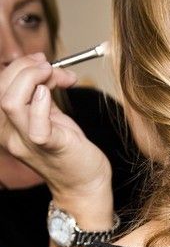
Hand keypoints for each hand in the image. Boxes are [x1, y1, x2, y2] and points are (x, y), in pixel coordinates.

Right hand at [0, 53, 111, 203]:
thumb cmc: (69, 149)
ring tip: (58, 76)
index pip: (0, 86)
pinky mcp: (49, 147)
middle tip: (52, 67)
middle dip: (26, 68)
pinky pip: (35, 125)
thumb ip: (42, 92)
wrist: (85, 184)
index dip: (20, 67)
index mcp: (7, 125)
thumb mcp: (50, 115)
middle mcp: (10, 135)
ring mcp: (26, 143)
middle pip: (1, 90)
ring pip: (10, 102)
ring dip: (34, 78)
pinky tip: (52, 94)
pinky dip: (42, 104)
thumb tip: (45, 66)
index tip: (44, 63)